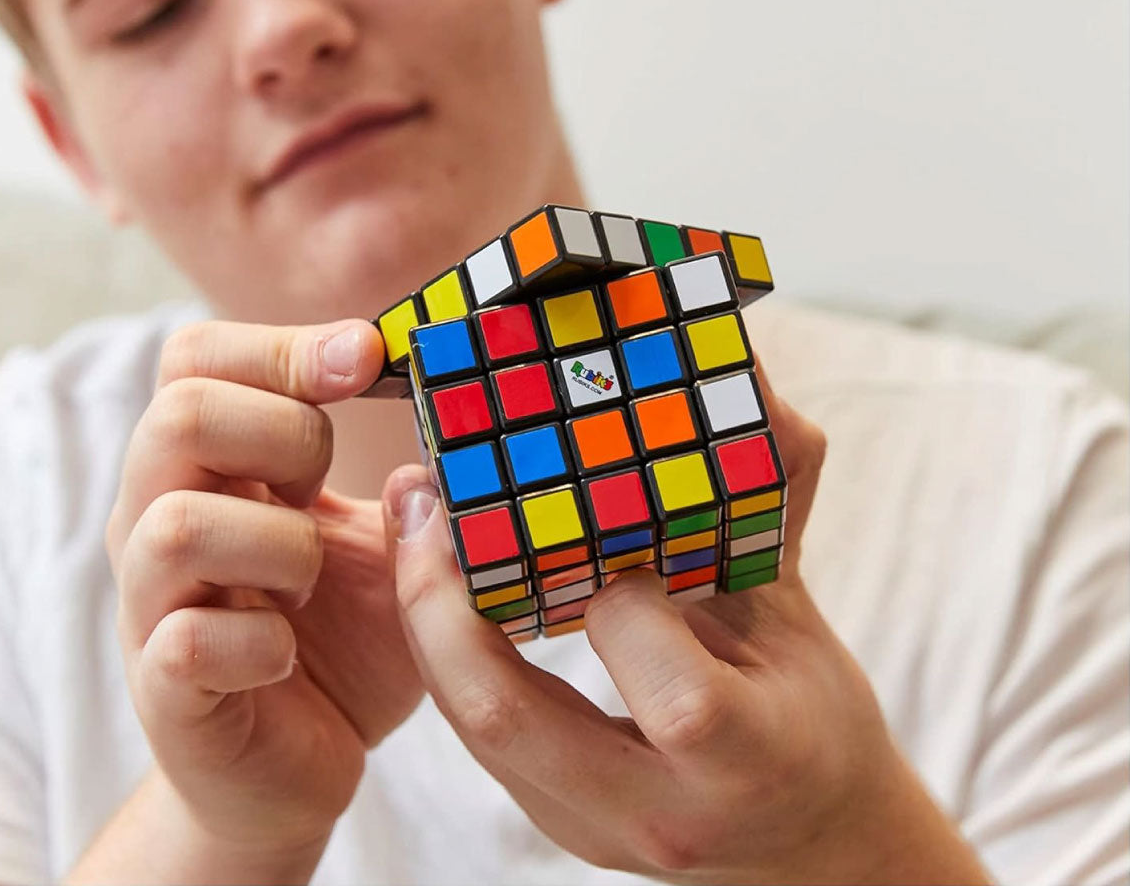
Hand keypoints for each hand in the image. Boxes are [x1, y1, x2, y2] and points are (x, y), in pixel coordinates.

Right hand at [107, 319, 422, 867]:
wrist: (299, 765)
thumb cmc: (341, 636)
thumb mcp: (383, 542)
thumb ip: (406, 482)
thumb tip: (448, 407)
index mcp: (208, 467)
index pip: (194, 358)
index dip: (279, 346)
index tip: (366, 361)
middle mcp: (158, 519)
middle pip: (178, 416)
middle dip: (287, 435)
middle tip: (326, 487)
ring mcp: (151, 605)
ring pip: (177, 525)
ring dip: (278, 545)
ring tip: (310, 581)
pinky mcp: (164, 691)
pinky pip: (188, 641)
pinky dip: (262, 641)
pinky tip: (288, 654)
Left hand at [382, 363, 990, 884]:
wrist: (805, 846)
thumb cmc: (814, 721)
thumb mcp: (802, 615)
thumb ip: (771, 503)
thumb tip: (757, 388)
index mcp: (744, 760)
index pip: (670, 692)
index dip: (625, 594)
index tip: (605, 513)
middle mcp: (653, 811)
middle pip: (508, 715)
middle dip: (442, 597)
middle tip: (424, 497)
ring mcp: (587, 824)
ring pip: (469, 721)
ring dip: (427, 612)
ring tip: (416, 514)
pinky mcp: (548, 814)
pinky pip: (474, 724)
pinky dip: (449, 642)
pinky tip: (444, 572)